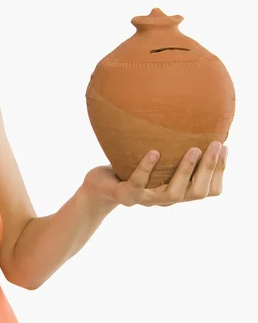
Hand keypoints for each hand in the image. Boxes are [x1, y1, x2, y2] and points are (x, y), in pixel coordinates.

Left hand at [83, 140, 227, 206]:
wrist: (99, 186)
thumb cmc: (130, 168)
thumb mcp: (156, 161)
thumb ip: (172, 152)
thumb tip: (192, 122)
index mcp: (176, 192)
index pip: (207, 190)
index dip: (218, 172)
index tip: (224, 148)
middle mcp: (164, 200)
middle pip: (196, 192)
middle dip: (209, 169)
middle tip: (216, 145)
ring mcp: (145, 199)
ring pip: (173, 193)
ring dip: (186, 170)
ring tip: (193, 149)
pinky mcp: (126, 195)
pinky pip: (137, 182)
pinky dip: (146, 167)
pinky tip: (154, 152)